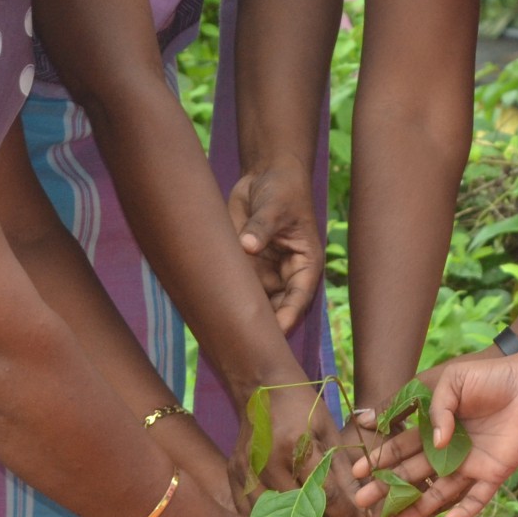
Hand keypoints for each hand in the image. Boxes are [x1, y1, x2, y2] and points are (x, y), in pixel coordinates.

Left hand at [228, 161, 323, 330]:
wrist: (265, 176)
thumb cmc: (282, 190)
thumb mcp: (275, 206)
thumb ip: (262, 227)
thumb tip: (248, 246)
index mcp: (305, 264)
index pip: (298, 297)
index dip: (287, 317)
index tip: (273, 335)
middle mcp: (286, 274)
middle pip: (276, 307)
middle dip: (262, 324)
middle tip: (242, 340)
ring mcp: (265, 272)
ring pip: (255, 302)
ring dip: (242, 312)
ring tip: (224, 330)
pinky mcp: (246, 266)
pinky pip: (237, 287)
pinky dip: (227, 296)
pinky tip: (212, 309)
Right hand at [251, 380, 373, 516]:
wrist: (262, 388)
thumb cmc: (303, 408)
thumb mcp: (330, 432)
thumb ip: (342, 472)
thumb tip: (361, 512)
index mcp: (298, 445)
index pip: (326, 495)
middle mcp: (269, 461)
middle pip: (301, 515)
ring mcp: (247, 471)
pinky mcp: (234, 477)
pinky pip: (253, 515)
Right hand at [359, 345, 517, 516]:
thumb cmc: (490, 377)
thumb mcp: (452, 381)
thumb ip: (436, 408)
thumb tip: (434, 441)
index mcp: (434, 426)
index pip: (401, 446)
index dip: (380, 459)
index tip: (358, 473)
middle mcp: (448, 449)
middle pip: (413, 473)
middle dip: (387, 488)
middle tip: (363, 503)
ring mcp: (470, 464)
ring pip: (438, 492)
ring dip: (418, 508)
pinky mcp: (493, 473)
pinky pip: (478, 498)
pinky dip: (464, 511)